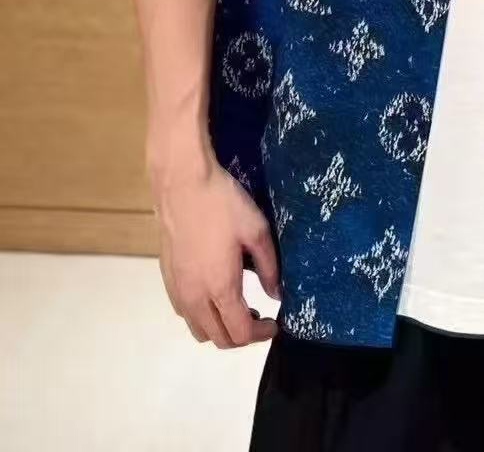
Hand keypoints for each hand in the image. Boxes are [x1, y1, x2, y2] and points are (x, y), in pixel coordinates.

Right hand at [152, 156, 280, 347]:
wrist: (182, 184)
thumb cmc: (222, 204)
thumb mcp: (257, 231)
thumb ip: (269, 267)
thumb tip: (276, 294)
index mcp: (220, 288)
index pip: (241, 333)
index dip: (262, 334)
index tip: (275, 322)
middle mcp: (195, 297)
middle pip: (219, 339)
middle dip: (243, 336)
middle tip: (260, 315)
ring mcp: (178, 290)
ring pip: (199, 330)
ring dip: (220, 328)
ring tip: (238, 305)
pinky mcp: (167, 279)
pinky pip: (185, 313)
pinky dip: (203, 315)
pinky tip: (215, 291)